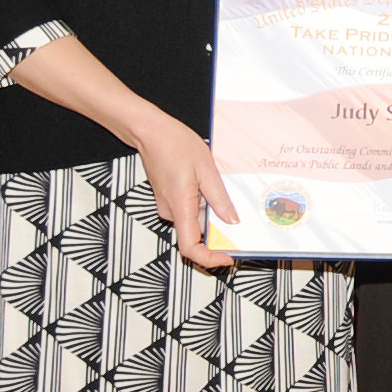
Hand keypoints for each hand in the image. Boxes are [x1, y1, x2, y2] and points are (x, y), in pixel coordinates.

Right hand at [133, 109, 238, 270]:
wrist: (150, 132)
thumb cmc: (176, 145)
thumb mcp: (206, 170)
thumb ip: (219, 198)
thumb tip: (231, 221)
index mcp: (179, 207)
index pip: (189, 248)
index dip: (208, 259)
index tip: (227, 257)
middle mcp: (170, 211)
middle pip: (195, 236)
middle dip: (218, 235)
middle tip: (242, 228)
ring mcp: (168, 205)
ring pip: (194, 221)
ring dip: (213, 217)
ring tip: (232, 202)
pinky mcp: (169, 198)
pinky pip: (189, 210)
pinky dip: (205, 206)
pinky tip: (216, 191)